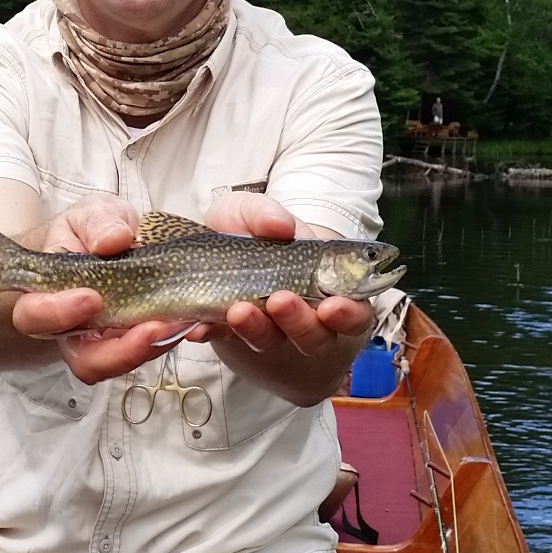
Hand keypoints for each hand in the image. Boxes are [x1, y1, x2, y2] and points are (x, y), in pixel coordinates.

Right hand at [8, 193, 186, 383]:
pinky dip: (167, 341)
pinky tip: (186, 320)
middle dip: (116, 351)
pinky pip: (145, 354)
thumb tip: (113, 240)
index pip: (33, 315)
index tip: (92, 297)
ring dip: (147, 350)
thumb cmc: (93, 230)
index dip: (57, 314)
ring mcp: (102, 340)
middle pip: (81, 359)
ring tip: (177, 324)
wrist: (114, 240)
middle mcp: (70, 326)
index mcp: (45, 292)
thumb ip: (98, 222)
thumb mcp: (93, 213)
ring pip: (116, 365)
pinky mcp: (132, 342)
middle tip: (150, 327)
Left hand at [192, 191, 373, 357]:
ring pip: (270, 341)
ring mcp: (266, 329)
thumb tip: (281, 226)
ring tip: (238, 310)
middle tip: (280, 300)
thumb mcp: (252, 211)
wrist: (203, 249)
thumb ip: (266, 213)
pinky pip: (222, 339)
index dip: (348, 314)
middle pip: (316, 337)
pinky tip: (198, 326)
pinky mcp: (228, 335)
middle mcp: (302, 316)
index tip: (331, 306)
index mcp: (325, 286)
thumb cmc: (245, 230)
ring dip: (256, 328)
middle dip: (300, 323)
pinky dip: (210, 332)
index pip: (353, 311)